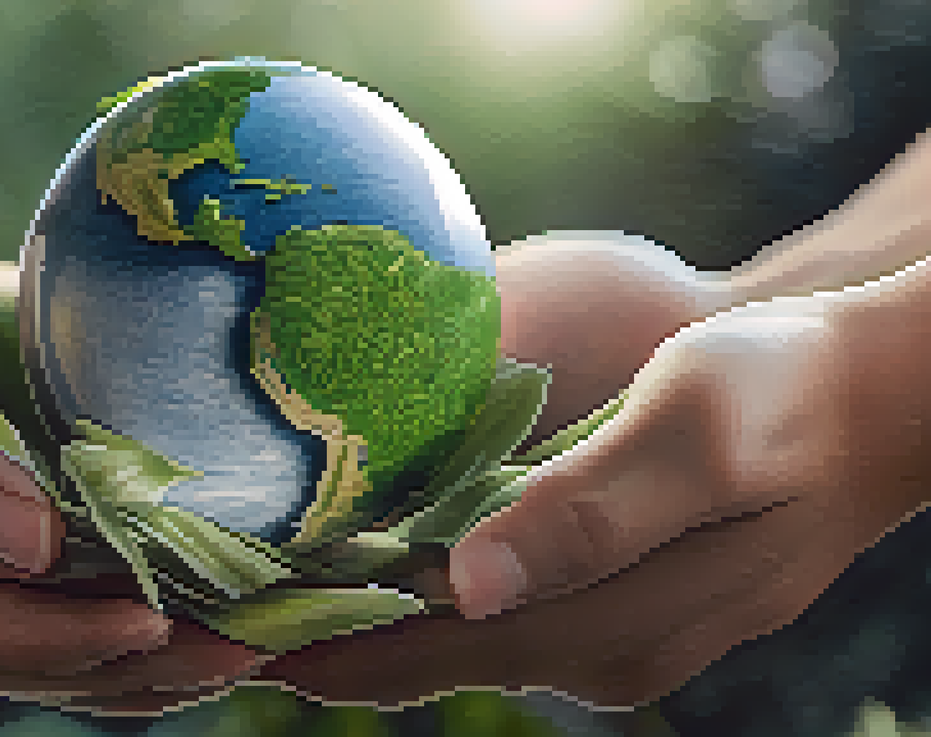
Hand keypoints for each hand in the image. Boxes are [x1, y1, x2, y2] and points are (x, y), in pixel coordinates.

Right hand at [0, 227, 259, 706]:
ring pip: (35, 665)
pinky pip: (20, 635)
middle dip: (149, 661)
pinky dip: (99, 634)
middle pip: (31, 667)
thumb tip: (33, 541)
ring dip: (139, 660)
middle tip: (273, 642)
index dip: (97, 635)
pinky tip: (179, 616)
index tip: (199, 621)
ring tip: (255, 640)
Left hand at [259, 232, 930, 708]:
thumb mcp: (697, 436)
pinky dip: (403, 586)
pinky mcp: (604, 594)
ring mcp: (599, 629)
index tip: (206, 634)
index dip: (308, 653)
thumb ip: (591, 513)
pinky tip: (350, 546)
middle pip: (414, 661)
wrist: (874, 398)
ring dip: (345, 615)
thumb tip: (472, 588)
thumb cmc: (790, 395)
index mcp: (601, 625)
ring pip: (440, 637)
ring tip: (241, 578)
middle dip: (305, 643)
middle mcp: (591, 650)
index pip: (417, 659)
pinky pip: (478, 606)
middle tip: (193, 606)